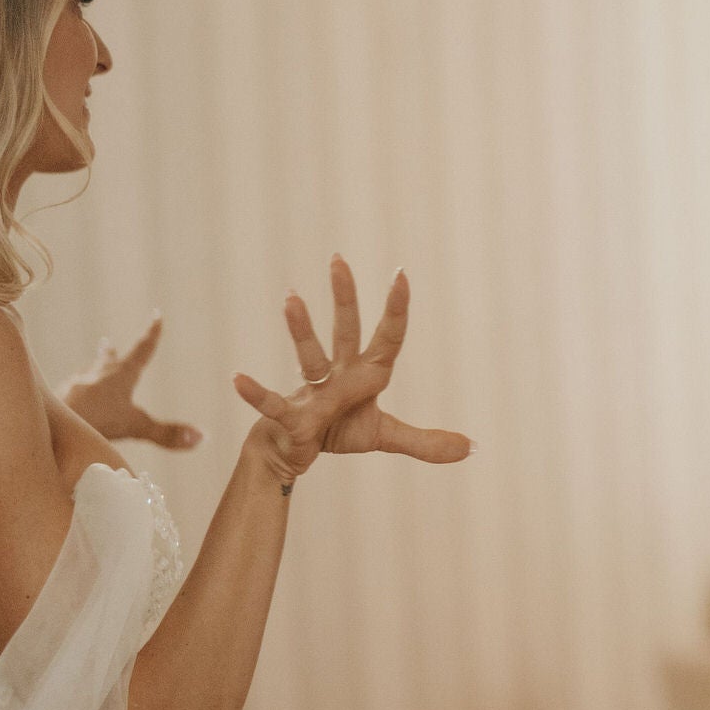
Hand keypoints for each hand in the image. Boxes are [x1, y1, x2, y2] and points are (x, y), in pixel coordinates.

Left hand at [62, 314, 202, 449]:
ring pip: (86, 375)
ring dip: (91, 372)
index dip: (152, 333)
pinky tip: (66, 401)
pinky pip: (68, 393)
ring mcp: (75, 386)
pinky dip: (73, 394)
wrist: (50, 422)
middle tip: (108, 342)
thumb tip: (201, 437)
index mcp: (120, 376)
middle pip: (107, 360)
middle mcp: (97, 375)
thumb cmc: (95, 420)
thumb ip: (167, 434)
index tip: (157, 315)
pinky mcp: (57, 399)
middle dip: (112, 354)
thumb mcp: (136, 428)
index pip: (142, 350)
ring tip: (89, 371)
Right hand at [232, 258, 471, 485]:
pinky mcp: (292, 416)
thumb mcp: (385, 436)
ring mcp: (313, 391)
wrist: (295, 450)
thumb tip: (472, 446)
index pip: (387, 338)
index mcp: (365, 374)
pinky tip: (237, 378)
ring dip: (300, 329)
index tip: (400, 274)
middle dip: (344, 296)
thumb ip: (424, 441)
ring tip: (291, 298)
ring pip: (309, 355)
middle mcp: (339, 374)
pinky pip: (273, 402)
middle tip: (338, 259)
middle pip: (345, 330)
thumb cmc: (337, 431)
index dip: (396, 310)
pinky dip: (256, 392)